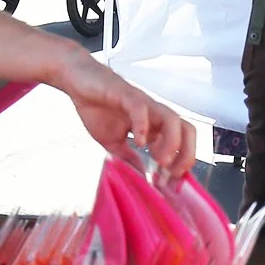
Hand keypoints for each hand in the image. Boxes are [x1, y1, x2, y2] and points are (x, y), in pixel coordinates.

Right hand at [55, 55, 197, 176]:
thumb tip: (142, 176)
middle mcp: (154, 114)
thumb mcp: (112, 142)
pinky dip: (143, 127)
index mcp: (153, 126)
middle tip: (171, 174)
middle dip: (186, 154)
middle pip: (186, 130)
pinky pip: (141, 109)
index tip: (172, 184)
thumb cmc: (96, 108)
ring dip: (171, 143)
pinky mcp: (127, 94)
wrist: (77, 81)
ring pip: (172, 120)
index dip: (181, 164)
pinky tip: (138, 142)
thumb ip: (128, 158)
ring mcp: (143, 104)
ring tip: (160, 161)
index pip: (181, 144)